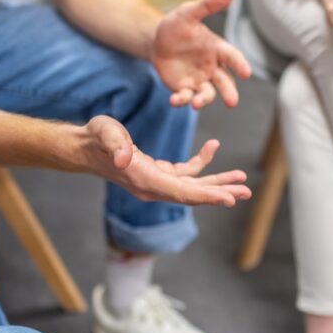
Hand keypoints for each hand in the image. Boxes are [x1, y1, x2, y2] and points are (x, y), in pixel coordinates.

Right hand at [81, 115, 250, 205]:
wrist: (86, 147)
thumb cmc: (96, 139)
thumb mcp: (105, 134)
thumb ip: (115, 145)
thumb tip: (124, 158)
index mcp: (146, 181)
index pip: (183, 192)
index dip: (207, 196)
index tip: (230, 199)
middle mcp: (155, 187)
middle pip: (193, 194)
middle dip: (221, 192)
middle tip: (246, 192)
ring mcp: (158, 182)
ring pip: (193, 186)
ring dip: (218, 182)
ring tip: (241, 179)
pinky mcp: (159, 173)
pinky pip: (186, 172)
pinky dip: (202, 162)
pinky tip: (213, 147)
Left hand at [152, 0, 251, 109]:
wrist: (156, 41)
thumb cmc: (177, 25)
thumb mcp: (189, 12)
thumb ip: (208, 5)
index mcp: (218, 49)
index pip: (233, 57)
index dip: (240, 64)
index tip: (246, 72)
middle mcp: (212, 68)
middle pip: (225, 82)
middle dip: (229, 92)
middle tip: (232, 102)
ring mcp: (199, 80)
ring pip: (207, 93)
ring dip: (204, 99)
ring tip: (197, 103)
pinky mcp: (185, 89)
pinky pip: (185, 97)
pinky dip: (181, 100)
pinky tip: (174, 100)